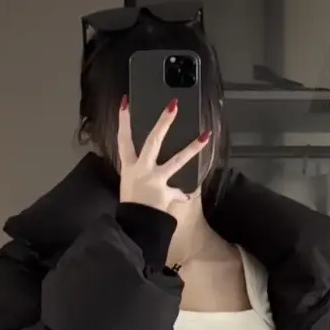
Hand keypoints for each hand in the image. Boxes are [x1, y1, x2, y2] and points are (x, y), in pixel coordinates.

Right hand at [117, 99, 208, 215]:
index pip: (123, 139)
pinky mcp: (166, 192)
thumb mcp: (128, 186)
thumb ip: (139, 174)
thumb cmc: (129, 206)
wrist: (133, 226)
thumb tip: (147, 172)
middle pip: (153, 141)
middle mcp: (142, 169)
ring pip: (177, 160)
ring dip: (192, 147)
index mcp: (129, 166)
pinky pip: (179, 192)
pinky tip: (189, 193)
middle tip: (174, 105)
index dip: (123, 120)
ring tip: (206, 136)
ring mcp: (155, 179)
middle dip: (164, 122)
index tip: (126, 102)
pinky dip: (183, 194)